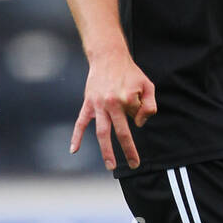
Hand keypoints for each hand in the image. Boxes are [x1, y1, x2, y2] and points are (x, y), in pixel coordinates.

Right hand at [70, 48, 155, 168]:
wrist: (108, 56)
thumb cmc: (130, 72)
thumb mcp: (147, 85)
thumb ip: (149, 106)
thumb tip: (139, 124)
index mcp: (126, 99)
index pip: (136, 119)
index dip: (139, 117)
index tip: (137, 118)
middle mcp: (111, 103)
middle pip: (120, 133)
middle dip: (128, 151)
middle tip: (134, 165)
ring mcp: (98, 105)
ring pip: (101, 132)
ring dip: (106, 150)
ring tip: (111, 165)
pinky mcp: (88, 103)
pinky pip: (81, 122)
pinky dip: (76, 136)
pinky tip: (74, 150)